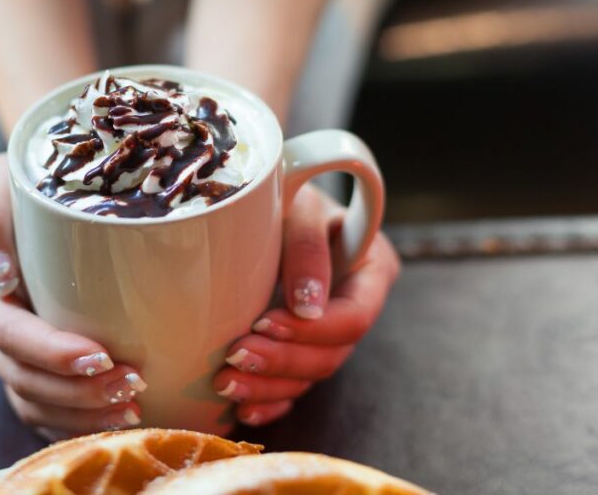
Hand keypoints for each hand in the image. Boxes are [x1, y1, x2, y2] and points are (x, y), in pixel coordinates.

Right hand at [0, 153, 146, 437]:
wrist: (32, 188)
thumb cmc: (31, 175)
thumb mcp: (6, 173)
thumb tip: (1, 275)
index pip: (3, 328)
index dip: (49, 351)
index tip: (102, 355)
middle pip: (16, 373)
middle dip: (74, 389)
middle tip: (131, 384)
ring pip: (26, 398)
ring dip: (79, 412)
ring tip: (131, 407)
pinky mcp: (16, 359)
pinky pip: (36, 406)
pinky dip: (72, 420)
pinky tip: (112, 419)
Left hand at [212, 184, 400, 425]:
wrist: (268, 194)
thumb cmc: (287, 189)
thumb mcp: (300, 199)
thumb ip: (307, 245)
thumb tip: (307, 307)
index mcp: (372, 269)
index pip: (355, 317)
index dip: (313, 330)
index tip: (265, 322)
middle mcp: (356, 305)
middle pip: (331, 353)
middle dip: (282, 362)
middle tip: (235, 357)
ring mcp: (329, 330)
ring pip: (308, 375)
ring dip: (267, 385)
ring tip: (225, 382)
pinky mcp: (302, 345)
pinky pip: (293, 386)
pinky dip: (269, 400)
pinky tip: (241, 408)